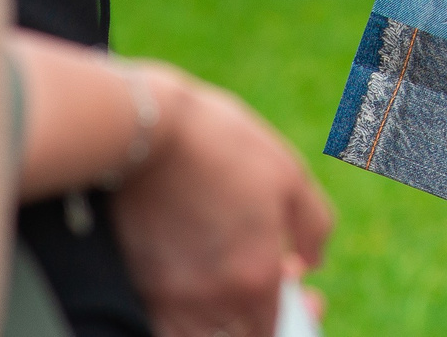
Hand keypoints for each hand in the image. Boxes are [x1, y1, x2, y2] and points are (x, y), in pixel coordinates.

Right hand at [112, 68, 335, 336]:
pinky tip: (196, 281)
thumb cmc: (224, 144)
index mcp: (255, 278)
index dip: (294, 316)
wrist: (148, 130)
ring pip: (199, 336)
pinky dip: (184, 316)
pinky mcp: (134, 285)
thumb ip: (312, 227)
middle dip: (260, 320)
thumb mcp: (289, 176)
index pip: (274, 331)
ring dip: (221, 319)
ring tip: (233, 282)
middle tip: (273, 286)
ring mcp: (168, 298)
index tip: (302, 293)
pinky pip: (163, 324)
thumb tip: (312, 263)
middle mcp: (211, 300)